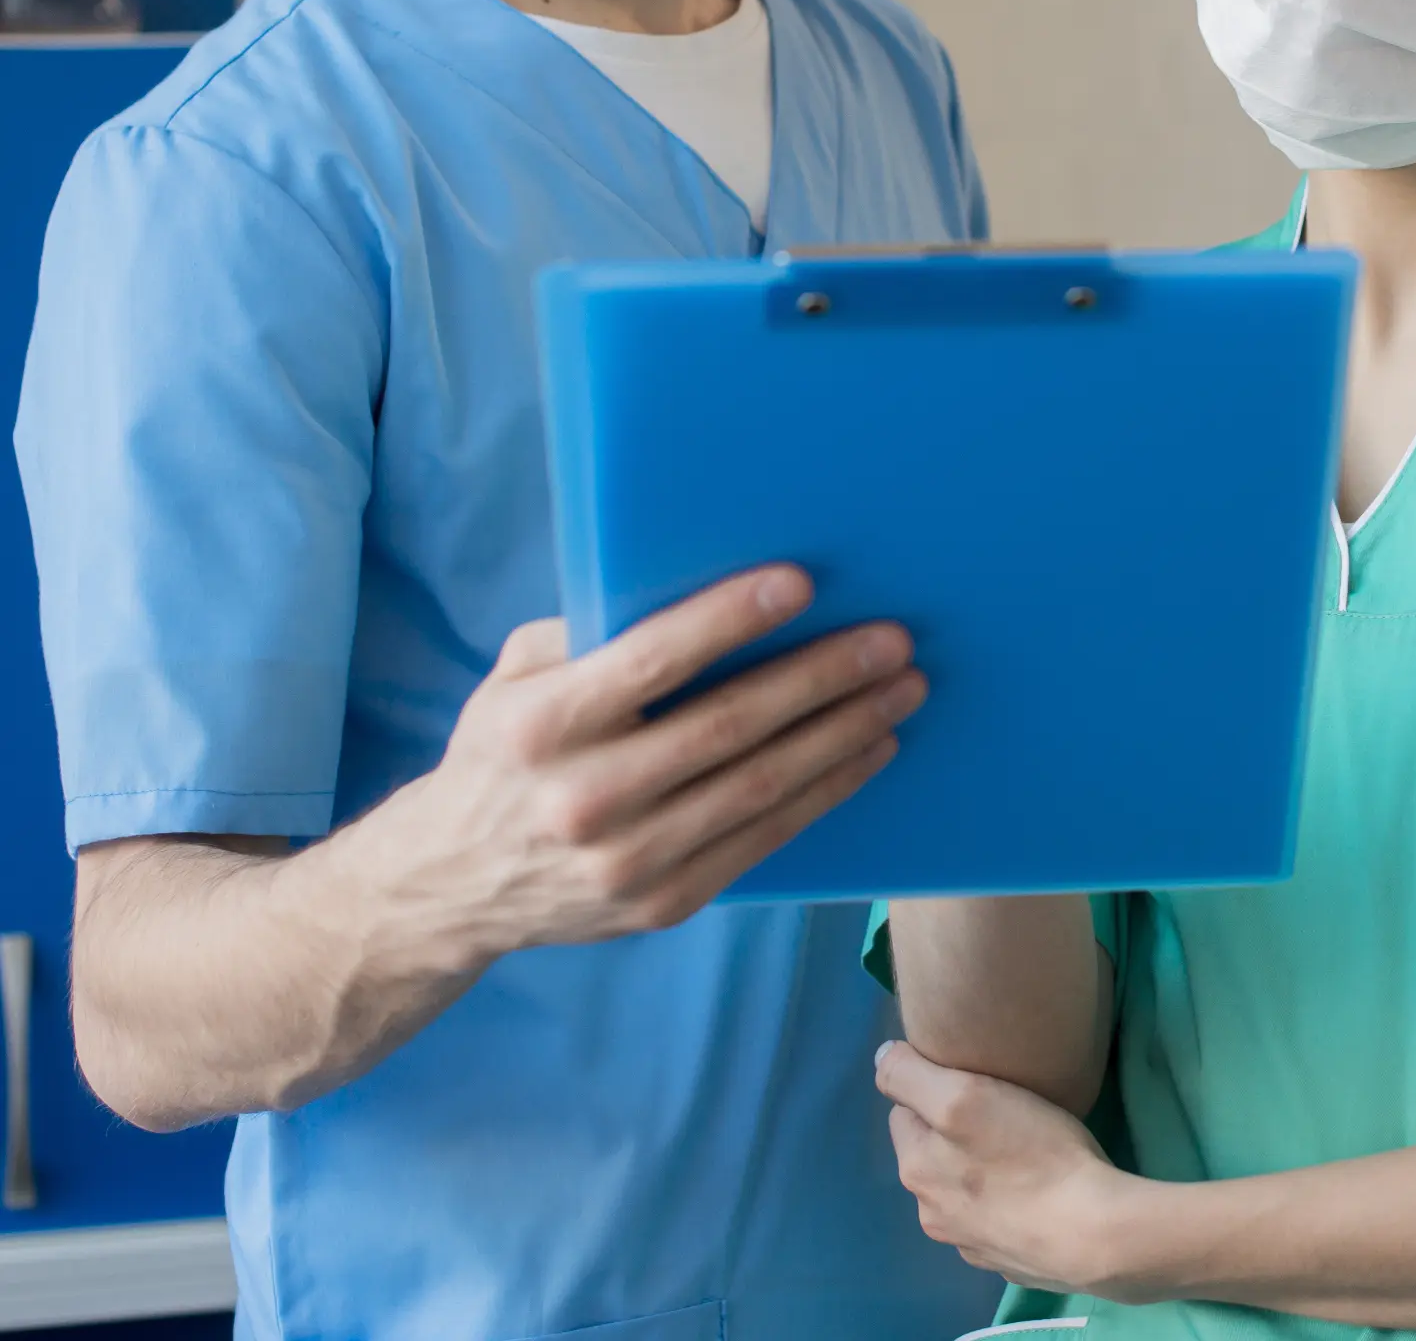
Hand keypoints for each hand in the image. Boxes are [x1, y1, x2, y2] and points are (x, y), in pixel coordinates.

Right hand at [353, 566, 924, 962]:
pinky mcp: (662, 904)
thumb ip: (589, 634)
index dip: (731, 619)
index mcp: (544, 725)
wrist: (446, 887)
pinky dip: (826, 791)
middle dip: (822, 677)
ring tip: (901, 690)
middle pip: (729, 726)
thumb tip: (690, 579)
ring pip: (761, 787)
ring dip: (843, 733)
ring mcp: (627, 861)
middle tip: (891, 640)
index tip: (801, 581)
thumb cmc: (502, 752)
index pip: (653, 661)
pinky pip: (764, 839)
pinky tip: (869, 750)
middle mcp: (585, 796)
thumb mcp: (514, 679)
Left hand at [877, 1039, 1135, 1296]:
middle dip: (953, 1130)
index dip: (933, 1088)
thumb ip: (910, 1075)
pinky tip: (1035, 1190)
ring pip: (962, 1187)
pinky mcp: (1008, 1261)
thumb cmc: (1031, 1153)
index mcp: (916, 1171)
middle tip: (998, 1110)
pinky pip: (995, 1218)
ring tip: (1019, 1149)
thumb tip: (881, 1058)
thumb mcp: (963, 1094)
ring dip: (978, 1168)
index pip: (904, 1111)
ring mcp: (971, 1245)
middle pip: (932, 1151)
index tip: (970, 1080)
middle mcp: (932, 1214)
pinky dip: (1005, 1202)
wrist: (1094, 1234)